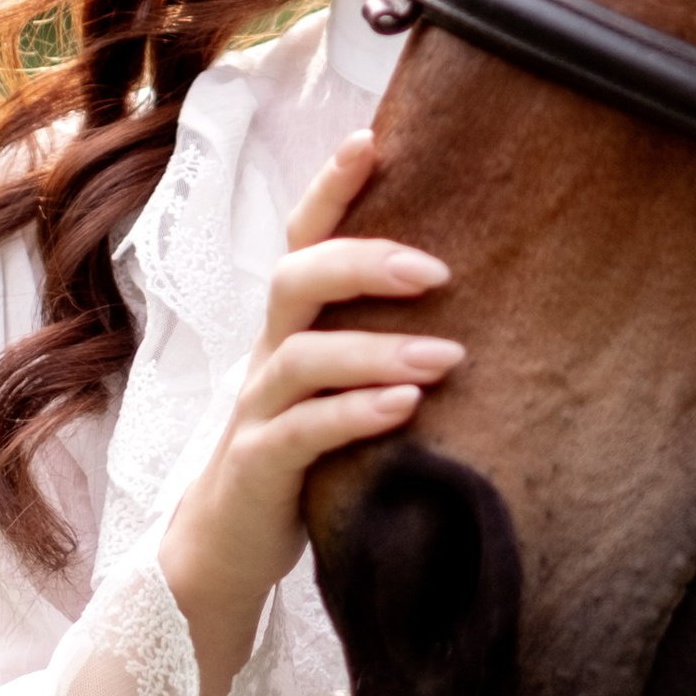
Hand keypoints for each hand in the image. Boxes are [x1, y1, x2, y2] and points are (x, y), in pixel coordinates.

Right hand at [157, 131, 459, 695]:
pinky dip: (354, 415)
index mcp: (287, 332)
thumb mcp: (335, 395)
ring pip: (302, 358)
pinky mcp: (256, 470)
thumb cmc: (296, 465)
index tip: (370, 137)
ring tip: (446, 358)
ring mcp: (255, 414)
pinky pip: (300, 433)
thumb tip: (472, 305)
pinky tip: (406, 411)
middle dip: (362, 259)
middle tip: (437, 269)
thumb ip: (375, 348)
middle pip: (294, 279)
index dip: (329, 188)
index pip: (300, 242)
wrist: (223, 558)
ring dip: (377, 350)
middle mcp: (265, 360)